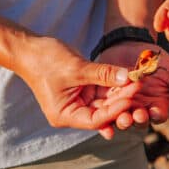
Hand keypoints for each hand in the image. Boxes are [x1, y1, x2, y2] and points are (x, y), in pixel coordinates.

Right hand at [17, 37, 140, 138]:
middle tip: (139, 86)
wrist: (30, 48)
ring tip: (137, 82)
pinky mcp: (83, 89)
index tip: (130, 97)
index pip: (95, 120)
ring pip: (104, 101)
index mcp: (65, 115)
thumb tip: (127, 78)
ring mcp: (78, 101)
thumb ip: (102, 74)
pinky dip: (113, 85)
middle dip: (121, 100)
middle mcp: (73, 112)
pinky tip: (129, 79)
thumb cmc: (46, 60)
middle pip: (102, 112)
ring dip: (120, 92)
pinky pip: (101, 90)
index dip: (114, 110)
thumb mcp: (76, 67)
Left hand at [94, 41, 168, 137]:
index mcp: (157, 104)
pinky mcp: (106, 102)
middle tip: (133, 116)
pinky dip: (104, 121)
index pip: (157, 115)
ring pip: (122, 119)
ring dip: (121, 122)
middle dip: (136, 120)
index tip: (151, 112)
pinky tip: (103, 122)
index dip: (155, 115)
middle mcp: (141, 109)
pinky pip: (105, 115)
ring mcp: (123, 106)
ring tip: (120, 118)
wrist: (128, 42)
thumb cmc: (154, 57)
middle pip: (139, 120)